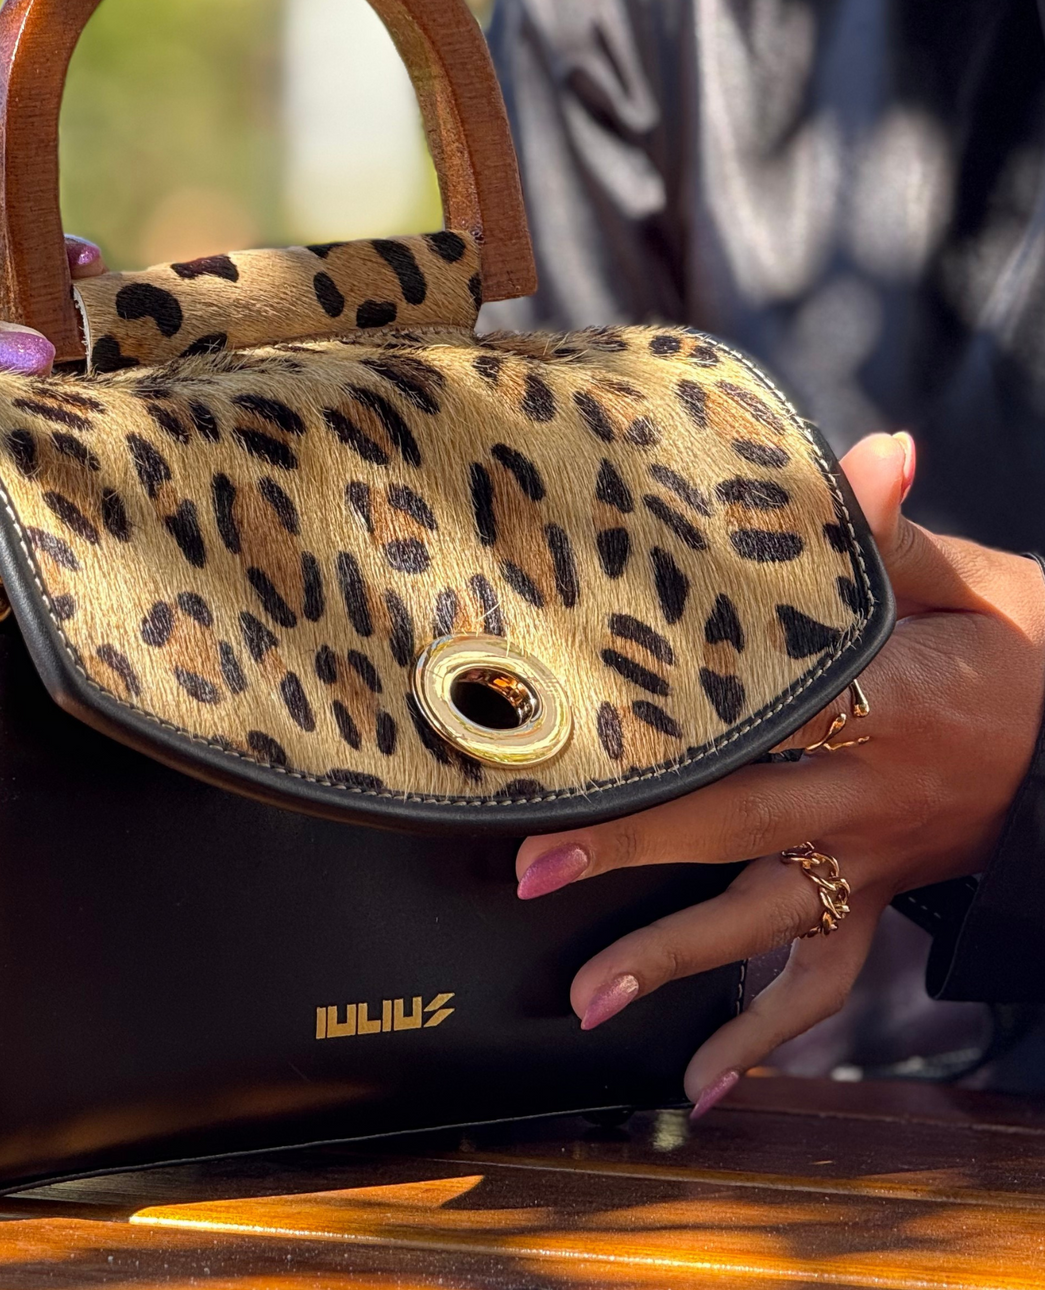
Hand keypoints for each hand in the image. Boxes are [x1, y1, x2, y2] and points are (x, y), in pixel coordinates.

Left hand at [514, 432, 1044, 1114]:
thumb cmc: (1020, 644)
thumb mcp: (969, 578)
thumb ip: (894, 529)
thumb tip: (869, 447)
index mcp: (894, 700)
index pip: (778, 712)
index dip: (684, 727)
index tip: (591, 737)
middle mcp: (871, 793)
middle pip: (738, 821)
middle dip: (635, 847)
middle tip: (534, 866)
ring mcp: (870, 860)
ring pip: (767, 919)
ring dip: (674, 960)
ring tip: (586, 999)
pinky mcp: (873, 897)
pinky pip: (823, 980)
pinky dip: (764, 1036)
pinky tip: (700, 1083)